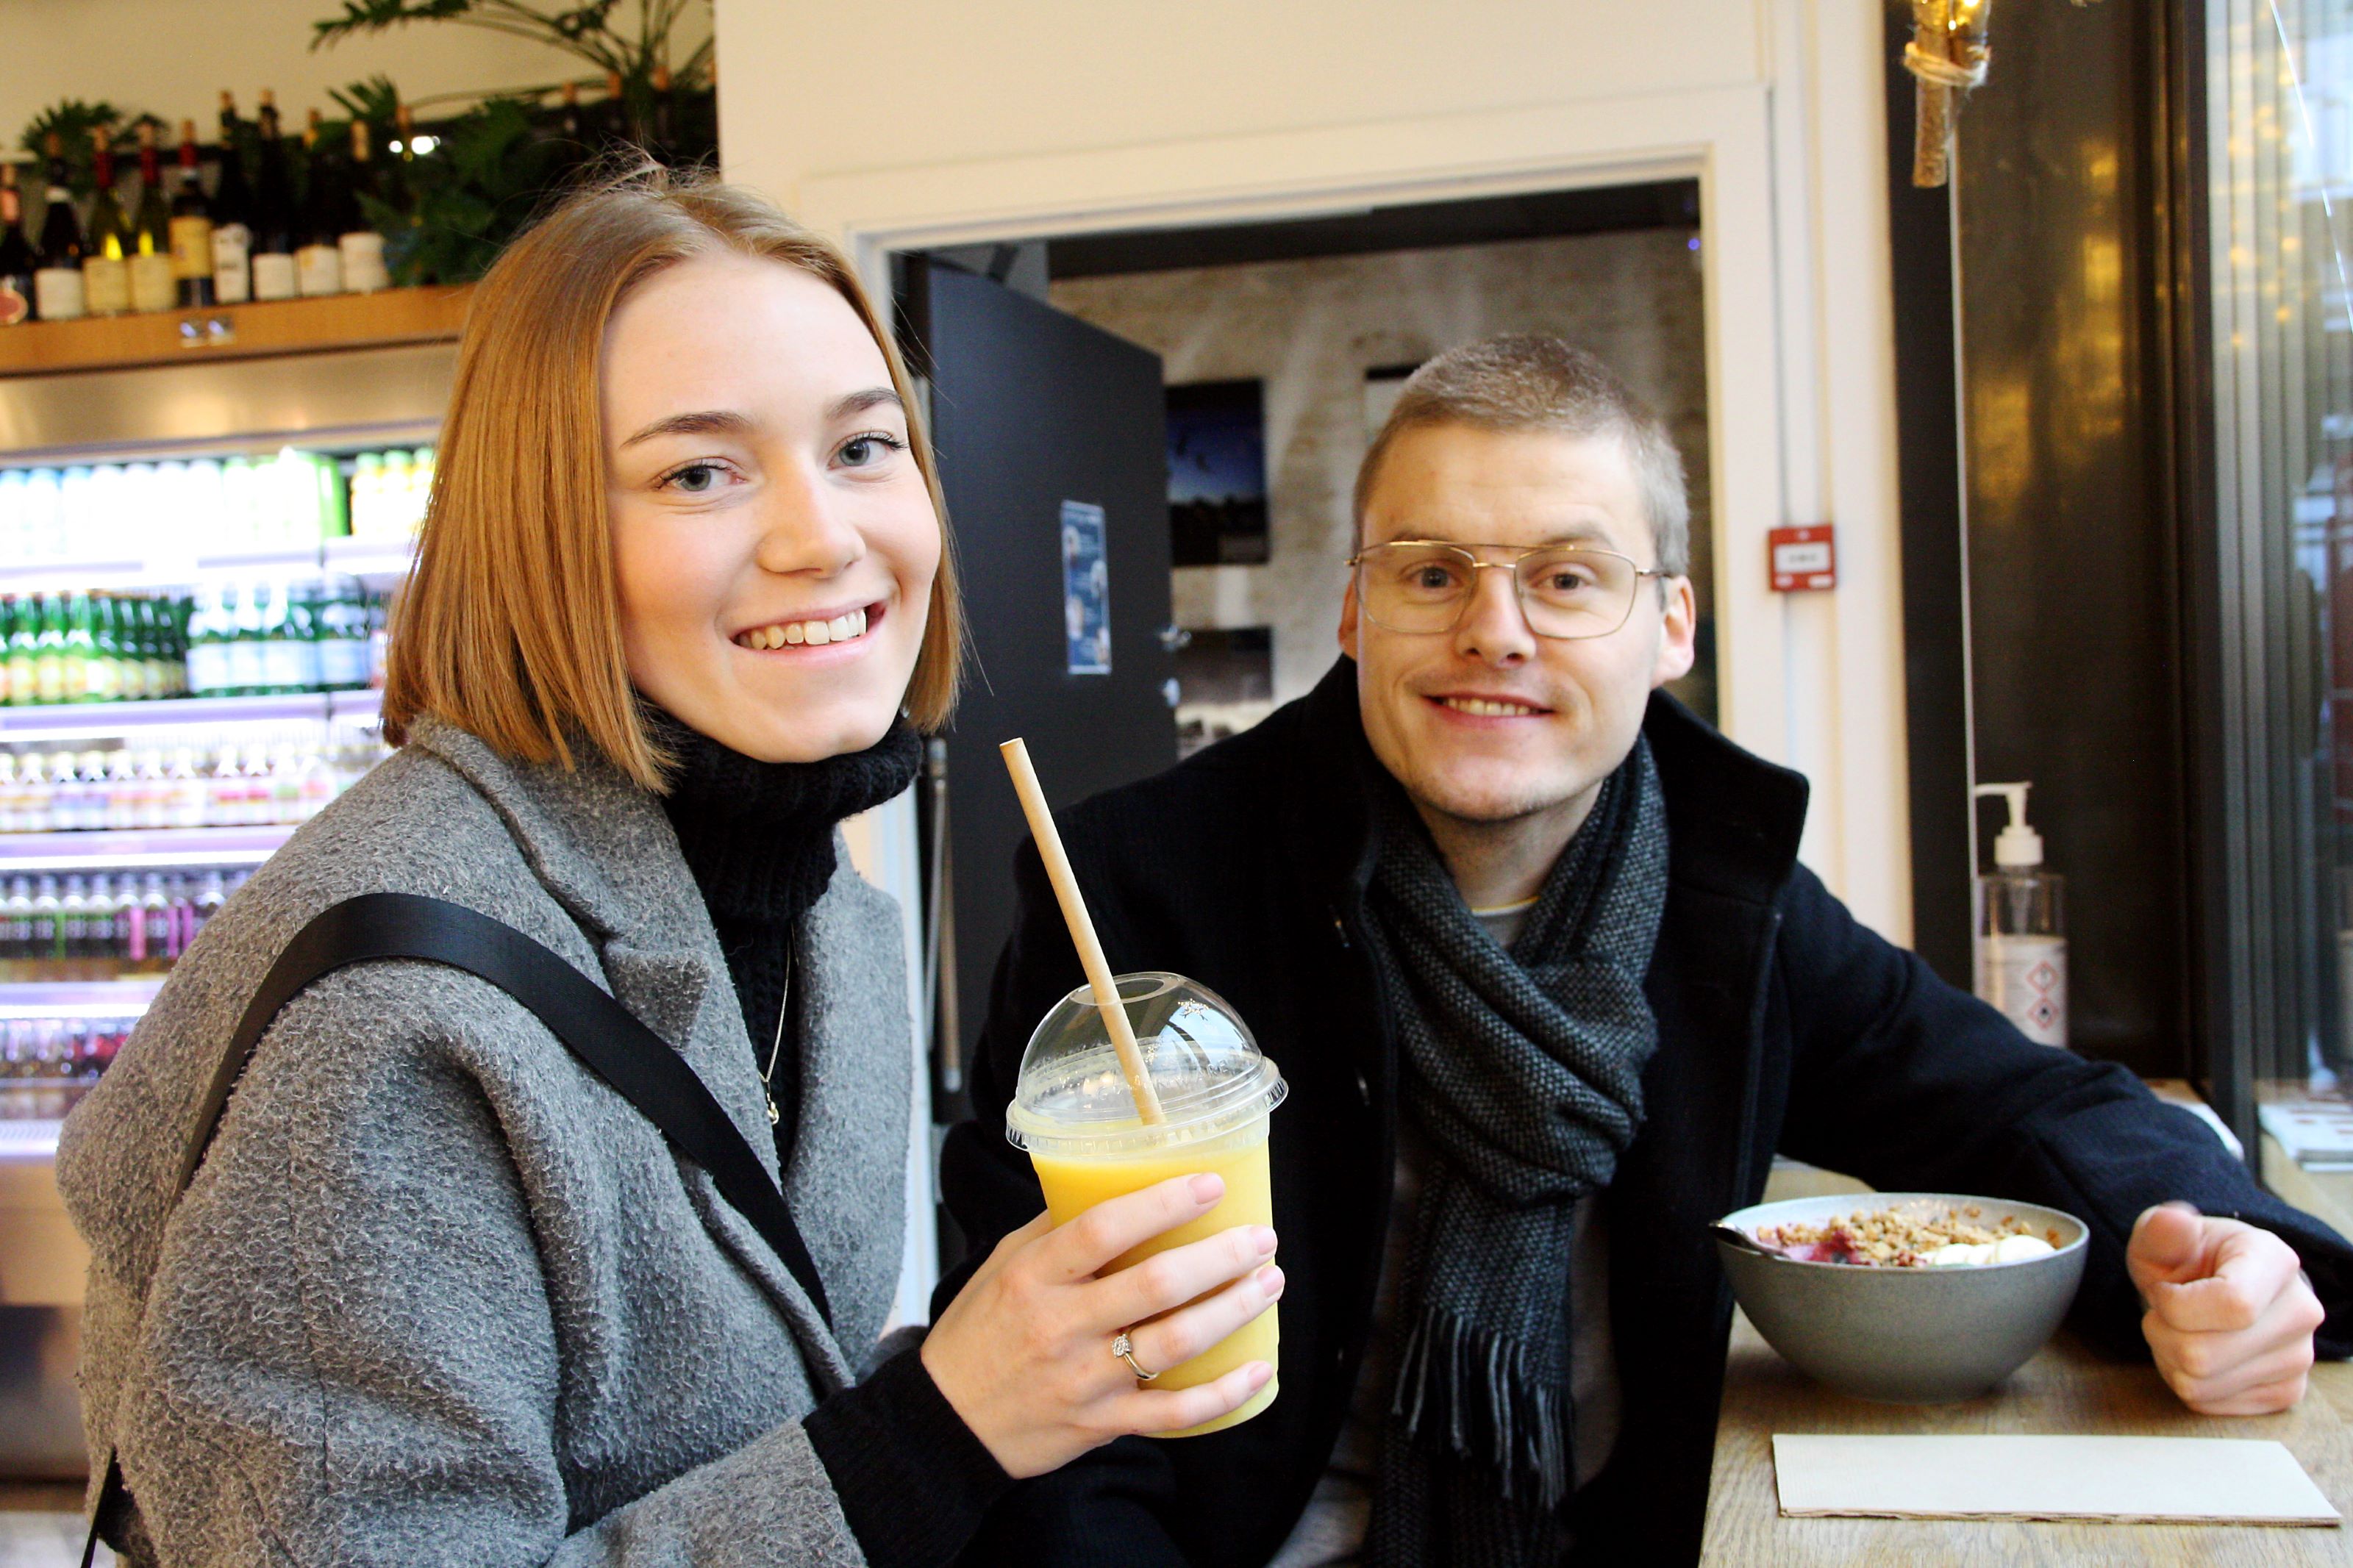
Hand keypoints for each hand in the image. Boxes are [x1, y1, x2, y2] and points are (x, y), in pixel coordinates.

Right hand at [921, 1173, 1281, 1477]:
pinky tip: (1257, 1369)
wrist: (944, 1423)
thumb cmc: (978, 1333)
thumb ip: (1057, 1229)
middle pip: (1154, 1285)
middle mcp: (1059, 1326)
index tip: (1211, 1184)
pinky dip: (1222, 1394)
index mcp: (1033, 1276)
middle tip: (1261, 1238)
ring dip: (1232, 1311)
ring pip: (1173, 1344)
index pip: (1103, 1230)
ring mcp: (1082, 1380)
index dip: (1163, 1204)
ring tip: (1268, 1284)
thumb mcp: (1003, 1265)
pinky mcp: (1100, 1424)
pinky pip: (1173, 1414)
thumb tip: (1111, 1182)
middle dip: (1220, 1257)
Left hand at [2129, 1202, 2325, 1414]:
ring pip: (2199, 1384)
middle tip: (2165, 1314)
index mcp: (2275, 1261)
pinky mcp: (2286, 1393)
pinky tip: (2197, 1353)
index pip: (2232, 1305)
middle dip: (2160, 1334)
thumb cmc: (2188, 1261)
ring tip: (2181, 1331)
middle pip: (2202, 1354)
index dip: (2175, 1305)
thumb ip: (2160, 1231)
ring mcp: (2298, 1357)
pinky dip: (2185, 1382)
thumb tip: (2175, 1222)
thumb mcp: (2162, 1237)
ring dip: (2169, 1359)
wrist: (2214, 1289)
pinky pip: (2208, 1404)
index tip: (2165, 1291)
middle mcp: (2300, 1311)